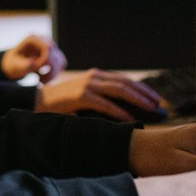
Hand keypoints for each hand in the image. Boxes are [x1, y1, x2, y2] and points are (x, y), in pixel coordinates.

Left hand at [0, 34, 66, 79]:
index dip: (44, 63)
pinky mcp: (54, 55)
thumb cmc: (12, 64)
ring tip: (41, 81)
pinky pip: (61, 65)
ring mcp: (50, 46)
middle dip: (50, 71)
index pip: (47, 48)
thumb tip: (33, 63)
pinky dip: (54, 74)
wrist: (13, 64)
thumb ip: (23, 65)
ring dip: (53, 74)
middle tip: (40, 82)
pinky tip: (42, 78)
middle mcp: (43, 40)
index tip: (36, 73)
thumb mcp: (14, 65)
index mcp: (32, 39)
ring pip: (61, 61)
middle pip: (56, 55)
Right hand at [32, 69, 166, 120]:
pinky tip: (130, 119)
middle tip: (158, 105)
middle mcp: (94, 77)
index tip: (154, 99)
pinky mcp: (80, 96)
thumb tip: (126, 113)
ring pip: (119, 90)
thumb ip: (102, 100)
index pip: (124, 80)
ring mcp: (87, 85)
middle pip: (126, 83)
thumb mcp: (85, 98)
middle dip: (144, 94)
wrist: (37, 103)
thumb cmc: (63, 105)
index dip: (141, 89)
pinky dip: (119, 112)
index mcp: (96, 76)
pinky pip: (105, 104)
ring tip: (150, 109)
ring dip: (138, 100)